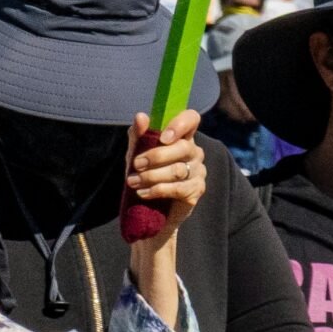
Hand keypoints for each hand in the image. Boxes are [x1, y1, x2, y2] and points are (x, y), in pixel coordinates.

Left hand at [126, 109, 205, 318]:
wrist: (144, 214)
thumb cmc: (141, 180)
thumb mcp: (134, 158)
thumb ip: (137, 138)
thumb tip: (141, 116)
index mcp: (181, 138)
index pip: (191, 119)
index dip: (180, 124)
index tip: (162, 136)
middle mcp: (194, 153)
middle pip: (183, 146)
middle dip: (156, 156)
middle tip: (136, 165)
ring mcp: (199, 172)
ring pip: (179, 169)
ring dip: (152, 176)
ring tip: (133, 182)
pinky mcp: (197, 191)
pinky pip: (180, 188)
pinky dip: (158, 190)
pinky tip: (144, 193)